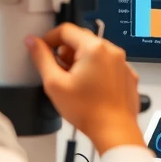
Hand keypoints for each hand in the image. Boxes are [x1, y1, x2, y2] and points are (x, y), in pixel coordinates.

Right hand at [26, 23, 143, 153]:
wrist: (115, 131)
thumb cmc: (89, 111)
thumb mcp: (55, 84)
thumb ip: (41, 58)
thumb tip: (33, 43)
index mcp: (94, 48)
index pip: (65, 30)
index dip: (49, 38)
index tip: (43, 49)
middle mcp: (111, 51)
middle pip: (81, 40)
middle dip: (66, 52)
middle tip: (59, 71)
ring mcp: (122, 63)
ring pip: (95, 52)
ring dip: (81, 62)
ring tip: (75, 84)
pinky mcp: (127, 75)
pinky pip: (108, 65)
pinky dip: (97, 71)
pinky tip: (90, 89)